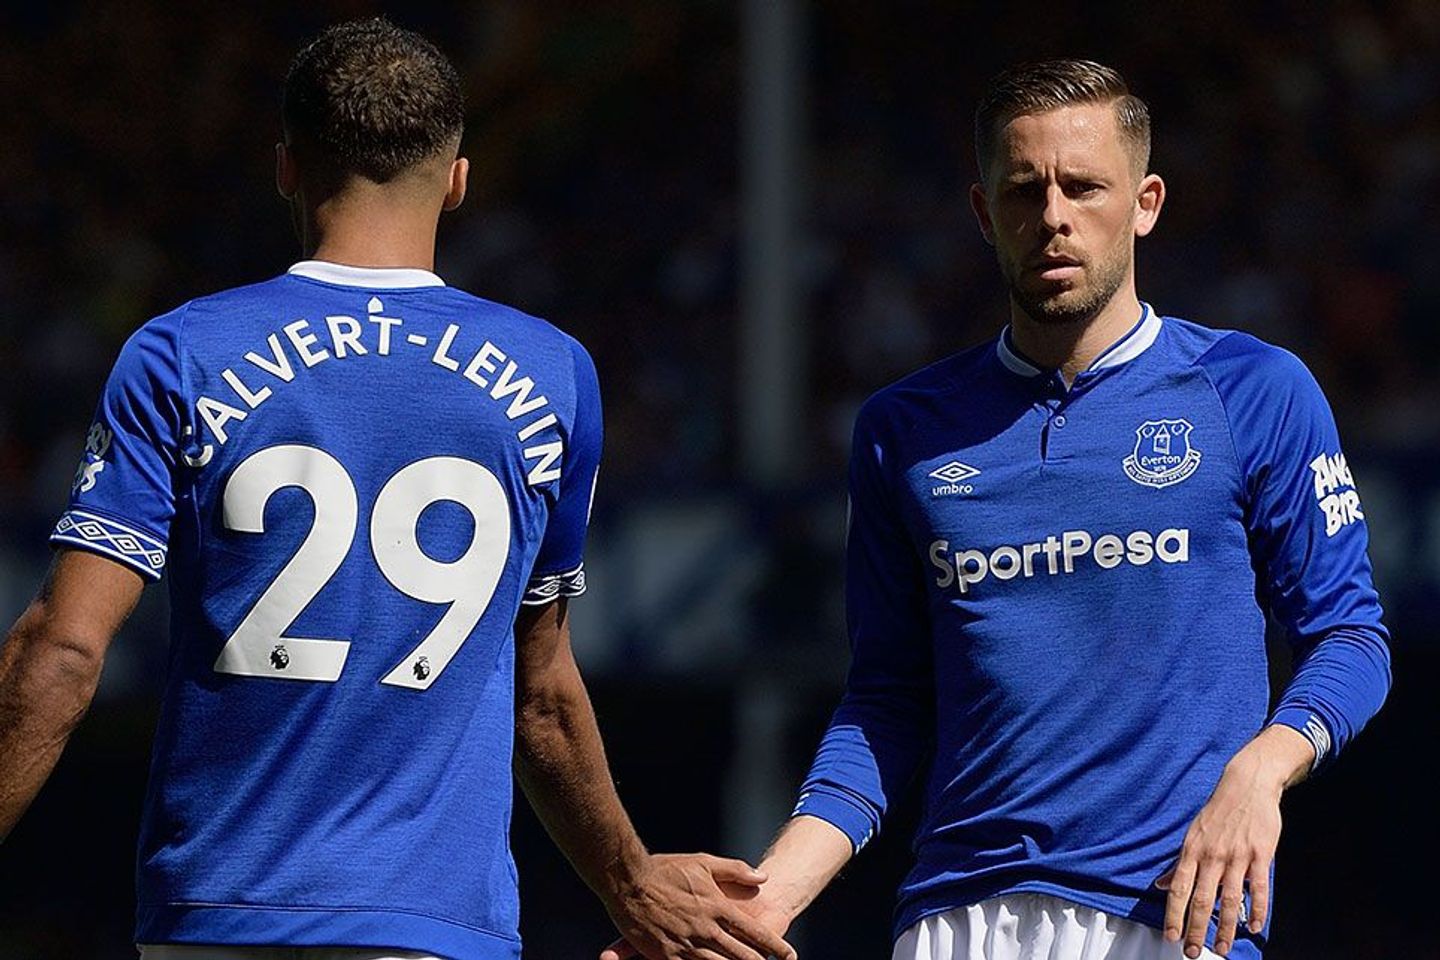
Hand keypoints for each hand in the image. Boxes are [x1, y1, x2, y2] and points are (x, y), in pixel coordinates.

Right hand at [598, 853, 797, 959]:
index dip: (773, 945)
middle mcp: (706, 929)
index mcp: (717, 907)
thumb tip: (763, 877)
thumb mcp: (704, 861)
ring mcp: (686, 945)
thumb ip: (736, 870)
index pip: (753, 931)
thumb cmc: (666, 868)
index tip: (788, 955)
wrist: (628, 879)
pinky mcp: (666, 956)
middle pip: (741, 955)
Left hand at [1157, 728, 1309, 957]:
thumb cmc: (1217, 813)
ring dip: (1226, 927)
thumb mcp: (1192, 835)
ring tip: (1222, 948)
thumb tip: (1160, 886)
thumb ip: (1179, 864)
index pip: (1179, 889)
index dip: (1174, 914)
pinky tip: (1253, 927)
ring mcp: (1237, 856)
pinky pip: (1259, 887)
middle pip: (1202, 899)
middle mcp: (1212, 855)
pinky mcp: (1260, 854)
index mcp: (1192, 851)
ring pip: (1230, 899)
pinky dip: (1257, 910)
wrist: (1246, 785)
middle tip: (1193, 952)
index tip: (1171, 937)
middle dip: (1196, 929)